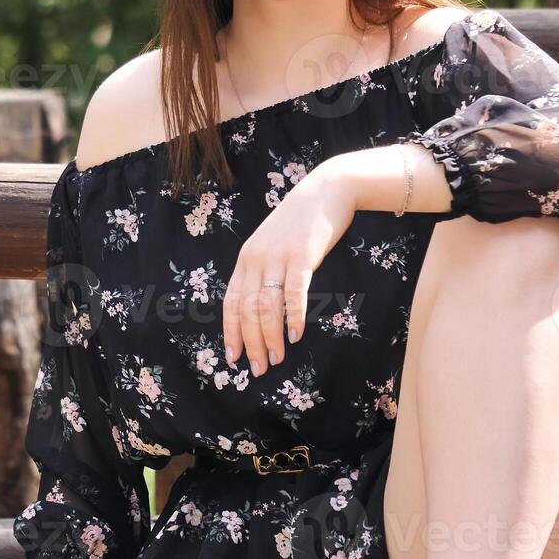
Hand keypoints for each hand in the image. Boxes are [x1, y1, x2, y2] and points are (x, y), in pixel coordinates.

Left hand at [222, 164, 354, 376]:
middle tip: (258, 368)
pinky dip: (293, 316)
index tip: (233, 357)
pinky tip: (295, 335)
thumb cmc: (301, 222)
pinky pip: (294, 292)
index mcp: (246, 258)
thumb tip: (262, 308)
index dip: (231, 332)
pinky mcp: (302, 255)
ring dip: (270, 337)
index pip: (232, 302)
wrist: (326, 190)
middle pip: (248, 309)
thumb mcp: (273, 245)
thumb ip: (264, 270)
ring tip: (277, 359)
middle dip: (251, 343)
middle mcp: (256, 258)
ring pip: (267, 306)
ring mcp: (279, 256)